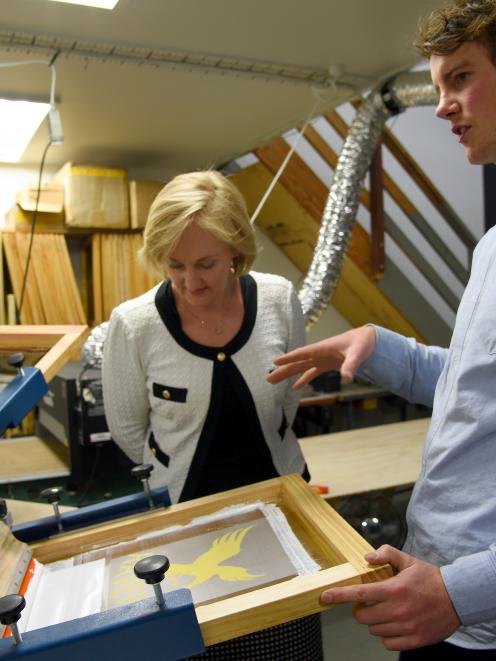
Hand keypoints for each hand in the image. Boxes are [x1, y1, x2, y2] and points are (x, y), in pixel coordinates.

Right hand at [266, 326, 375, 388]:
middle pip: (297, 363)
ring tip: (274, 381)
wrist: (367, 340)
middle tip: (268, 379)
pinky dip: (303, 379)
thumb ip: (351, 365)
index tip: (275, 362)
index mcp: (322, 348)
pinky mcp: (326, 364)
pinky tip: (295, 388)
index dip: (289, 358)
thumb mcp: (357, 354)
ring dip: (288, 375)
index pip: (302, 353)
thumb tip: (347, 378)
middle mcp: (318, 354)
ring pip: (300, 368)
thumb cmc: (361, 343)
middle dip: (282, 370)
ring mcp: (321, 359)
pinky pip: (311, 372)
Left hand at [321, 545, 460, 650]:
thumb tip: (367, 558)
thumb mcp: (408, 560)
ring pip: (374, 630)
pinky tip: (394, 625)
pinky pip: (388, 643)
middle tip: (369, 602)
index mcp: (395, 588)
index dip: (340, 595)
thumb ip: (386, 554)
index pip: (360, 593)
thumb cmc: (430, 579)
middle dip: (361, 609)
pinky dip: (387, 636)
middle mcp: (398, 609)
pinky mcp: (415, 640)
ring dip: (375, 621)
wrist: (458, 598)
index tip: (325, 597)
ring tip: (386, 611)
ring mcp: (407, 627)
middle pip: (363, 616)